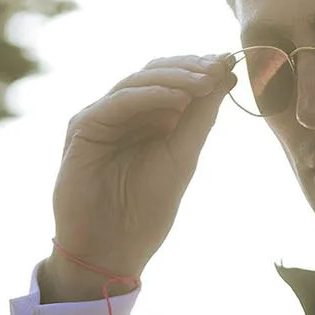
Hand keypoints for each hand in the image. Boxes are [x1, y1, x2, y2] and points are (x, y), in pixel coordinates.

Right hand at [49, 52, 234, 285]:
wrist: (112, 250)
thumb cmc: (145, 212)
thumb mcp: (182, 158)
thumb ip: (200, 118)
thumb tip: (226, 73)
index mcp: (147, 120)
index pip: (173, 80)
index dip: (200, 69)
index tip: (232, 64)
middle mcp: (123, 114)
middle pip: (154, 73)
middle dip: (189, 67)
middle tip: (219, 67)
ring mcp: (101, 118)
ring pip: (136, 81)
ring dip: (174, 78)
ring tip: (205, 82)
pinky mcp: (83, 129)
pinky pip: (117, 102)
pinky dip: (148, 96)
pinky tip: (177, 100)